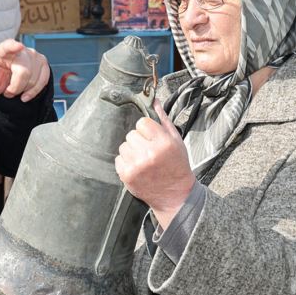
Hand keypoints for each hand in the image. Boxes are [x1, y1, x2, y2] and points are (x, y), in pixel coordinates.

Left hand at [0, 40, 50, 101]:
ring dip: (24, 90)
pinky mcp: (43, 63)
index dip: (14, 46)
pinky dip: (34, 91)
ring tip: (15, 91)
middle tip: (7, 92)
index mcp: (4, 50)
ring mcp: (34, 56)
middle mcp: (21, 50)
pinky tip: (26, 96)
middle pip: (24, 72)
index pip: (8, 46)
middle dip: (16, 88)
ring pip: (33, 79)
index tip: (19, 46)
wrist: (8, 78)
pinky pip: (43, 81)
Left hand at [114, 101, 194, 226]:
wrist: (175, 195)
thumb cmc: (177, 165)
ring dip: (132, 151)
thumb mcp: (176, 141)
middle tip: (149, 152)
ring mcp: (136, 165)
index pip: (142, 122)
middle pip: (131, 134)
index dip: (147, 130)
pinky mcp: (127, 175)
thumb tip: (154, 99)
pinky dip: (126, 162)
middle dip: (139, 141)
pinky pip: (118, 159)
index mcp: (164, 143)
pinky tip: (138, 168)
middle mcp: (149, 154)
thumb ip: (163, 119)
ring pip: (124, 146)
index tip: (153, 138)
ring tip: (144, 161)